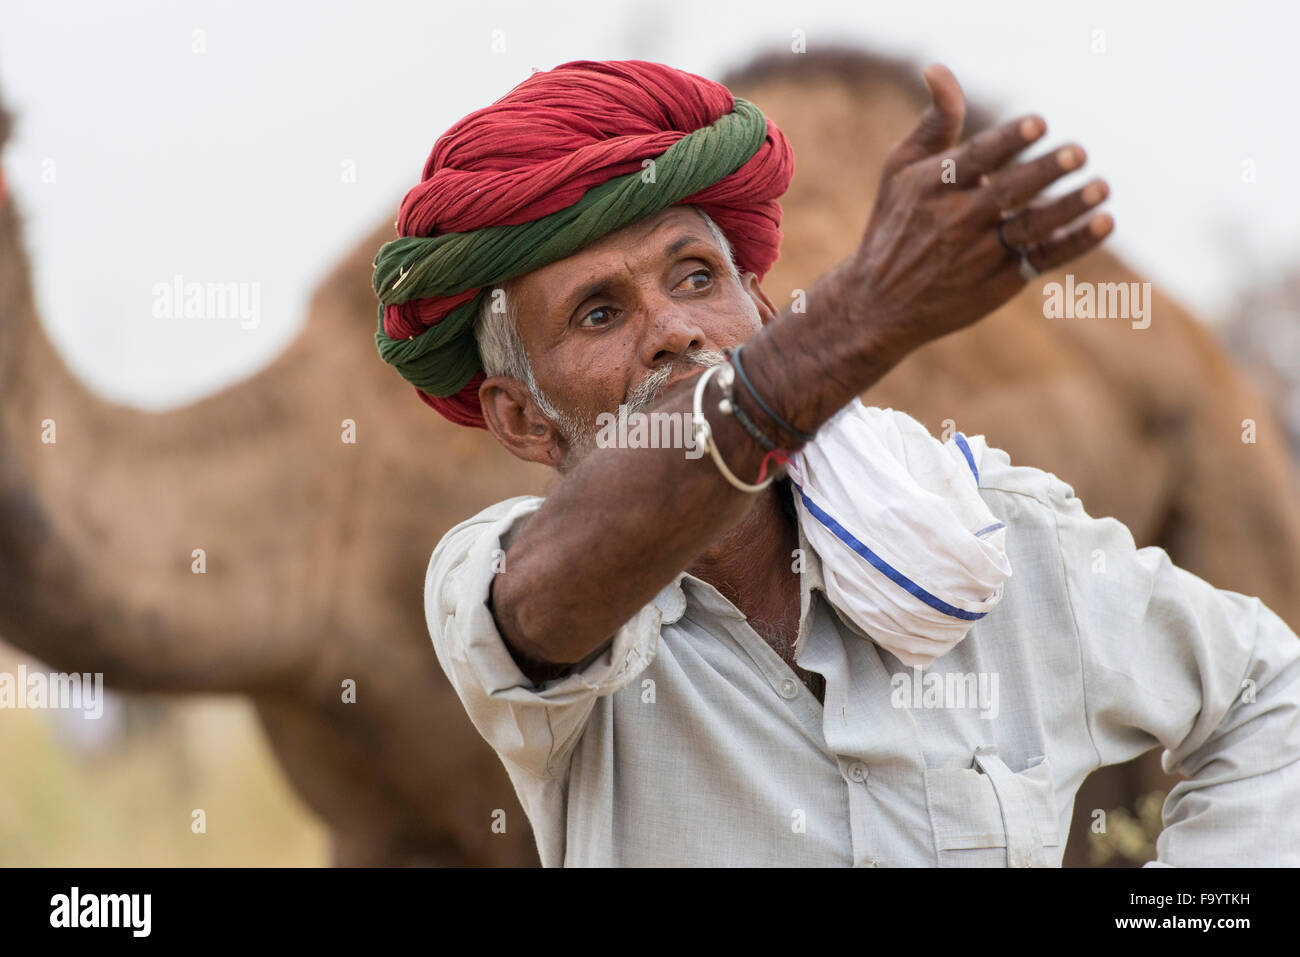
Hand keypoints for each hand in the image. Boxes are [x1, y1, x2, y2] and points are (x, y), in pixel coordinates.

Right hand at [839, 63, 1113, 361]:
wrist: (878, 305)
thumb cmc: (894, 225)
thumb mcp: (899, 170)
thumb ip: (934, 122)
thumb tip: (939, 70)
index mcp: (932, 188)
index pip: (976, 160)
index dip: (1008, 141)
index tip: (1038, 125)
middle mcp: (956, 221)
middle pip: (1008, 193)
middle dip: (1045, 172)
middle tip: (1078, 153)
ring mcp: (980, 255)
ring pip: (1031, 227)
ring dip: (1068, 207)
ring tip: (1100, 188)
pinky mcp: (999, 283)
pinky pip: (1043, 258)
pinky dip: (1075, 243)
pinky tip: (1103, 224)